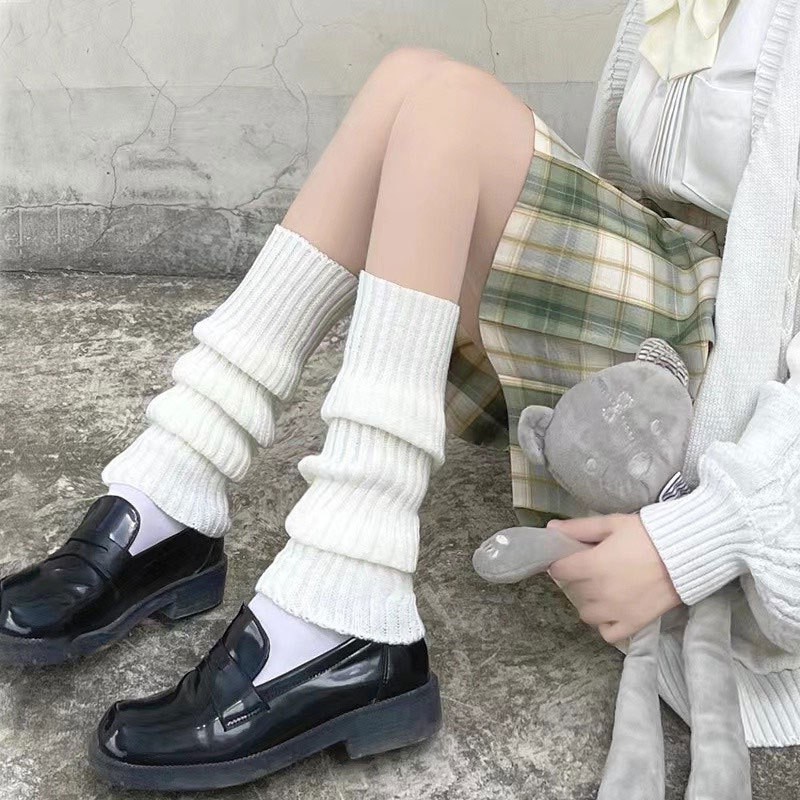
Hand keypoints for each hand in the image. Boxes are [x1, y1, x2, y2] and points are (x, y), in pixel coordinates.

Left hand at [547, 513, 680, 643]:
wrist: (686, 553)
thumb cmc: (648, 535)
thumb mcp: (612, 524)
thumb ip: (579, 528)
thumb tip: (551, 528)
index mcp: (591, 565)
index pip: (559, 570)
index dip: (561, 562)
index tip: (569, 558)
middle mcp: (599, 591)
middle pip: (573, 590)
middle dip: (578, 578)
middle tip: (593, 568)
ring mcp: (616, 611)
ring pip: (586, 613)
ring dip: (589, 602)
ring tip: (603, 589)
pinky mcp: (634, 624)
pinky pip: (607, 634)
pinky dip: (605, 625)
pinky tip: (612, 611)